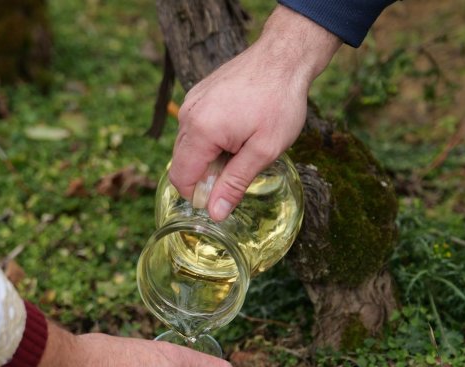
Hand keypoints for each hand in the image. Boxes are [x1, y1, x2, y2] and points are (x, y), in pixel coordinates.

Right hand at [168, 6, 341, 220]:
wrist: (284, 56)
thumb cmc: (279, 102)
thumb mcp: (264, 150)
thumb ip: (235, 183)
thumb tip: (215, 213)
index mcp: (201, 131)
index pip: (181, 178)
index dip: (200, 195)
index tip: (226, 193)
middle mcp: (188, 116)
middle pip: (181, 163)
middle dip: (205, 176)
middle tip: (240, 168)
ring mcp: (191, 102)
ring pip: (188, 146)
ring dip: (209, 157)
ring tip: (241, 146)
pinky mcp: (197, 95)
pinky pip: (194, 128)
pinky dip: (210, 138)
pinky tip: (237, 130)